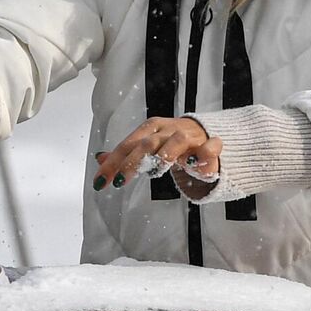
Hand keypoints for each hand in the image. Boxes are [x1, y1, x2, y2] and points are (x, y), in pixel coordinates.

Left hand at [93, 117, 221, 199]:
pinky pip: (209, 147)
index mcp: (151, 129)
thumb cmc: (171, 141)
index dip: (113, 163)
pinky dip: (203, 155)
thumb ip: (126, 153)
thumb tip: (100, 159)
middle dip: (131, 163)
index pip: (128, 145)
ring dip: (164, 156)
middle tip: (119, 182)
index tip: (101, 181)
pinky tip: (194, 166)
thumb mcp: (146, 145)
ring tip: (154, 172)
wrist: (205, 131)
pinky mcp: (210, 144)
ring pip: (176, 142)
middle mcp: (169, 130)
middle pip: (147, 144)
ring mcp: (190, 136)